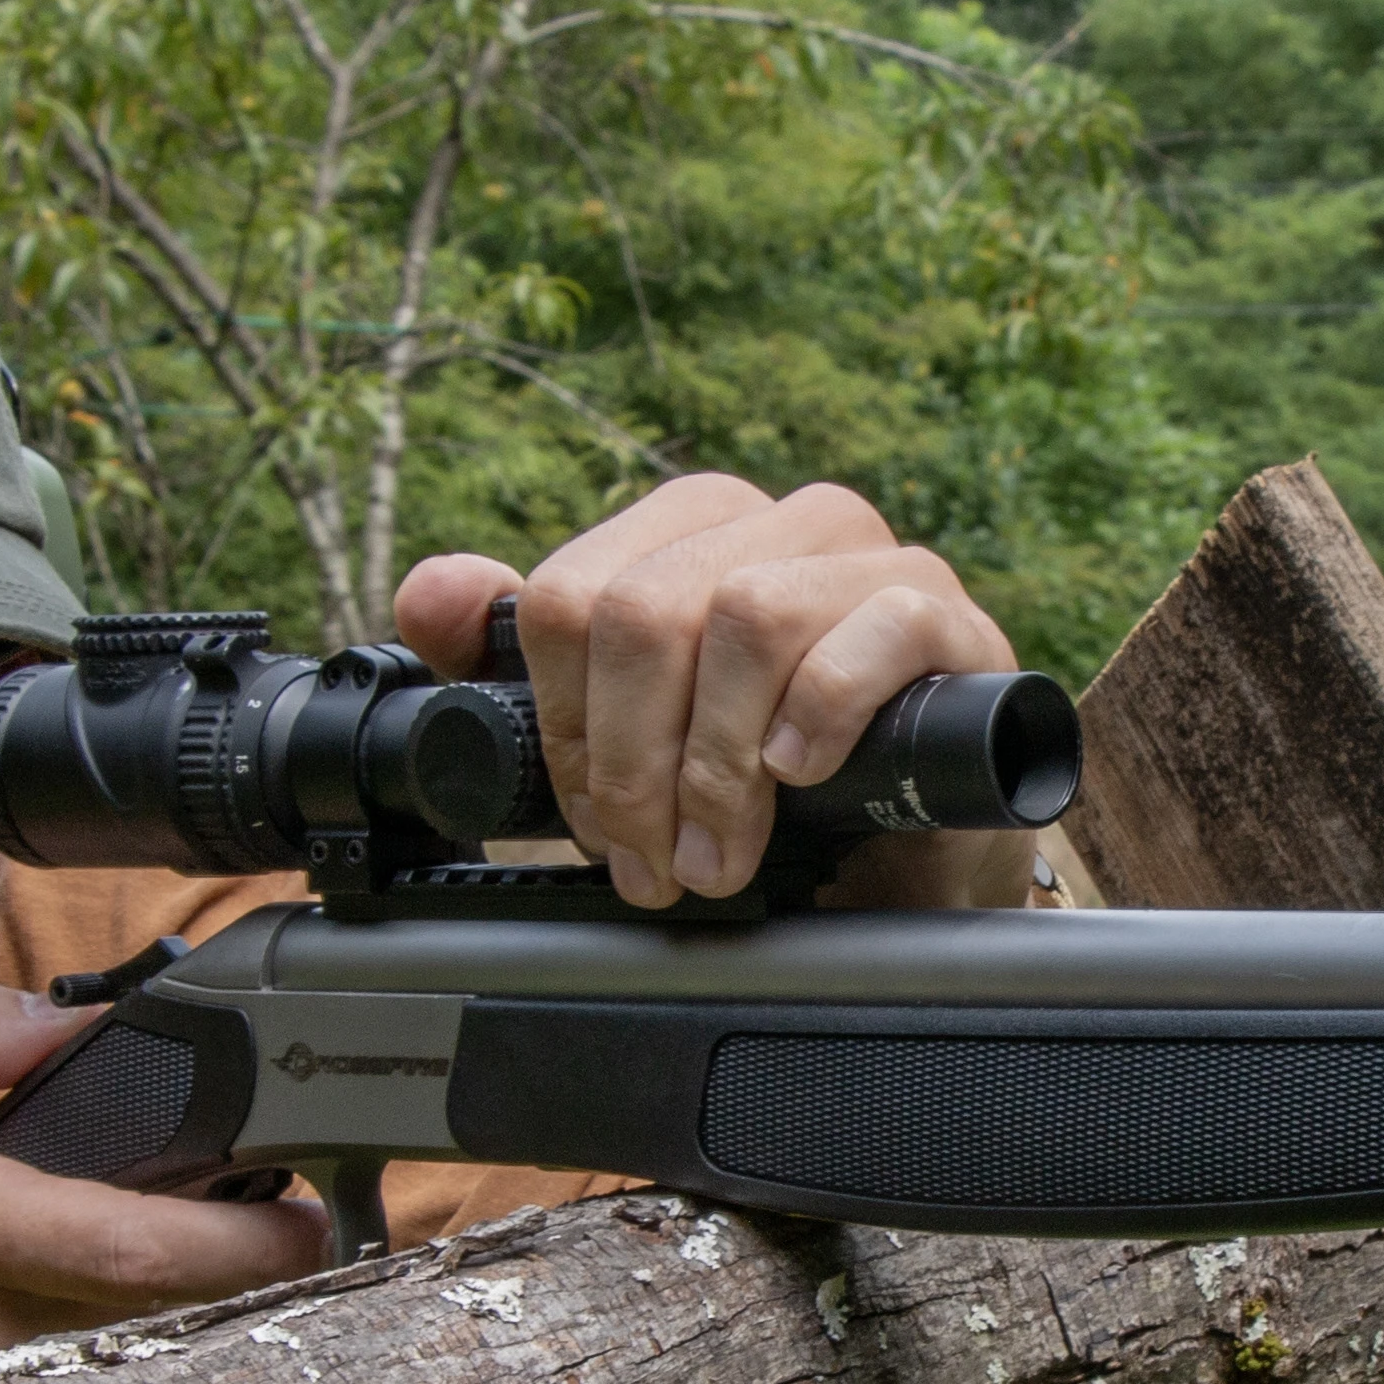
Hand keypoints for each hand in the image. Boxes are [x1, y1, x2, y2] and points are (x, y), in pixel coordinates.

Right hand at [0, 981, 326, 1383]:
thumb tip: (65, 1016)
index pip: (124, 1248)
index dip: (239, 1241)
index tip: (307, 1213)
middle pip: (154, 1316)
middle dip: (237, 1275)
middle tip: (294, 1226)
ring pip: (122, 1358)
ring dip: (181, 1313)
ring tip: (218, 1258)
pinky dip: (116, 1353)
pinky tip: (131, 1317)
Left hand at [397, 477, 1033, 910]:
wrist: (916, 854)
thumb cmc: (774, 789)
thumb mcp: (637, 729)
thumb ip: (523, 657)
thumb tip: (431, 596)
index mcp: (693, 527)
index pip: (574, 596)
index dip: (569, 728)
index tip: (596, 821)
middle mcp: (781, 522)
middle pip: (647, 610)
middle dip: (633, 764)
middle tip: (653, 861)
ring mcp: (874, 559)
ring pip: (747, 617)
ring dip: (718, 766)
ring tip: (723, 854)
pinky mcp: (952, 616)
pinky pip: (876, 626)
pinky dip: (824, 707)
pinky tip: (804, 773)